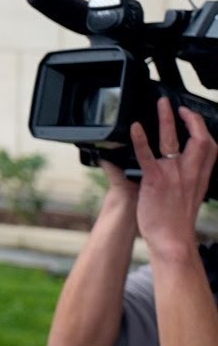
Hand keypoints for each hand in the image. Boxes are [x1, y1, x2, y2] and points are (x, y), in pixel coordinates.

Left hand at [130, 98, 217, 261]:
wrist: (172, 240)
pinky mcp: (155, 180)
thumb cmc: (177, 221)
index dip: (202, 129)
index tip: (193, 118)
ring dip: (167, 119)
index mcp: (199, 176)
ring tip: (162, 105)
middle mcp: (190, 173)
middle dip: (190, 118)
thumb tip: (183, 170)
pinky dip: (141, 139)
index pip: (210, 146)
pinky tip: (135, 128)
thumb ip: (188, 180)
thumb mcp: (191, 196)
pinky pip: (147, 155)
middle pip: (200, 139)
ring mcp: (173, 175)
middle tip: (178, 106)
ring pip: (173, 140)